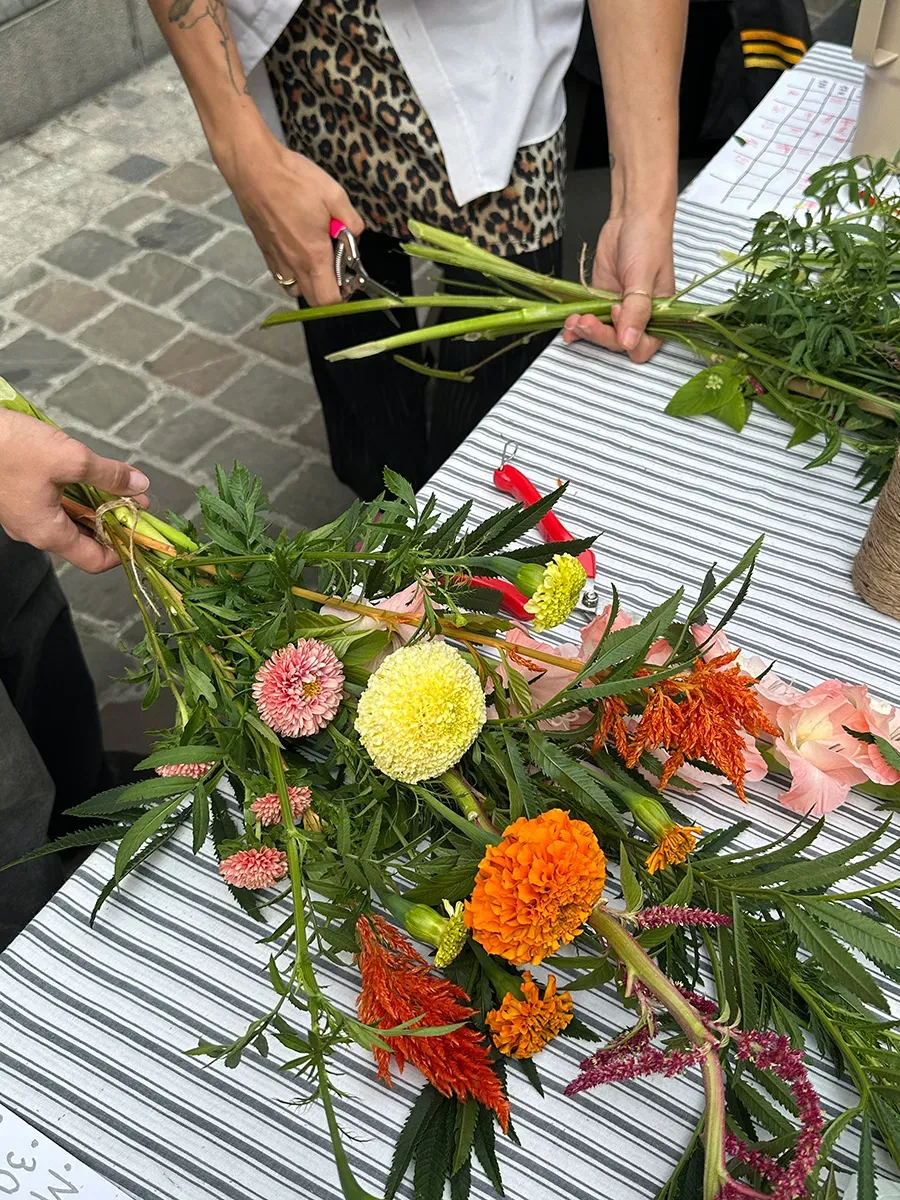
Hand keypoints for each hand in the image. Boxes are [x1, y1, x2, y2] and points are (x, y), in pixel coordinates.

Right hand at [0, 410, 149, 572]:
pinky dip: (76, 494)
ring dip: (96, 505)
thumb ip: (108, 475)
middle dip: (114, 522)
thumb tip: (140, 486)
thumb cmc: (11, 447)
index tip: (144, 532)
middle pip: (85, 539)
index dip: (124, 550)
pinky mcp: (17, 497)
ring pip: (70, 519)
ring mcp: (24, 515)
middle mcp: (35, 531)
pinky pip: (54, 504)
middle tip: (137, 503)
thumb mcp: (70, 459)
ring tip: (118, 486)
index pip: (95, 561)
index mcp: (48, 533)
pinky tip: (87, 475)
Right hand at [215, 130, 363, 305]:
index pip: (329, 299)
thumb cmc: (294, 180)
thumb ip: (351, 221)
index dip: (344, 298)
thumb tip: (355, 234)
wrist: (253, 168)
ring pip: (295, 289)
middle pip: (313, 300)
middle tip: (337, 269)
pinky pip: (281, 274)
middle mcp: (293, 264)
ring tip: (316, 260)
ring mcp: (276, 259)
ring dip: (309, 283)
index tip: (350, 281)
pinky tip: (298, 249)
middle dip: (328, 292)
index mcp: (313, 255)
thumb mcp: (334, 195)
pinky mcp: (265, 250)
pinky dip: (293, 272)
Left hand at [563, 211, 675, 364]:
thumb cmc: (648, 242)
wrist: (632, 219)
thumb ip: (636, 310)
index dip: (626, 339)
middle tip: (585, 320)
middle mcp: (638, 319)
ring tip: (573, 320)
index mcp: (658, 317)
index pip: (643, 348)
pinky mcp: (600, 303)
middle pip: (617, 344)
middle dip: (599, 335)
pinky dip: (577, 327)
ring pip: (600, 335)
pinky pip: (589, 322)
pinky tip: (568, 327)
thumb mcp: (643, 276)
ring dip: (585, 332)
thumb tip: (628, 342)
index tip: (616, 314)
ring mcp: (617, 313)